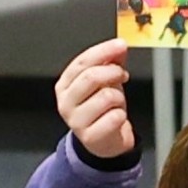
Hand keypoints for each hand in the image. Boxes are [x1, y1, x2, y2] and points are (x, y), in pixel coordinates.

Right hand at [54, 35, 135, 157]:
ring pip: (106, 97)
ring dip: (119, 97)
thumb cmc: (101, 110)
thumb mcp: (104, 81)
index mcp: (65, 85)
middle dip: (113, 72)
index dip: (103, 51)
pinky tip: (117, 117)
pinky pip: (114, 117)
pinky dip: (121, 115)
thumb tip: (118, 47)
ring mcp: (76, 121)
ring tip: (117, 102)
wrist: (104, 141)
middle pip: (91, 77)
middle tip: (122, 75)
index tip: (120, 45)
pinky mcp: (90, 136)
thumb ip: (110, 62)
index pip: (82, 62)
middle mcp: (66, 102)